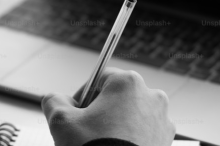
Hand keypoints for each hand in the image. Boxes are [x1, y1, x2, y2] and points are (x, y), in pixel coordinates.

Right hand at [41, 67, 174, 145]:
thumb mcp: (61, 122)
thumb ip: (54, 101)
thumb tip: (55, 99)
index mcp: (127, 83)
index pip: (100, 79)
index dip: (84, 95)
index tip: (76, 112)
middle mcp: (151, 96)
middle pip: (119, 97)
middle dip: (103, 111)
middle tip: (88, 131)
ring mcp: (162, 119)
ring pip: (133, 115)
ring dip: (119, 125)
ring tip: (103, 143)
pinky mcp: (166, 140)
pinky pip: (145, 132)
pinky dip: (132, 138)